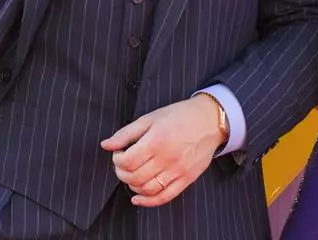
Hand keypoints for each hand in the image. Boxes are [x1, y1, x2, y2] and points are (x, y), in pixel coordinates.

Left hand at [100, 95, 227, 206]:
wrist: (210, 121)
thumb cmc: (180, 116)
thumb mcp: (151, 118)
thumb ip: (127, 133)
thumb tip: (106, 144)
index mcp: (156, 140)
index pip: (127, 161)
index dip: (117, 159)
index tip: (118, 153)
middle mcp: (167, 158)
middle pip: (134, 177)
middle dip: (121, 173)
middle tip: (123, 164)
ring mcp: (178, 171)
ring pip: (147, 189)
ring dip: (132, 186)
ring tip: (132, 175)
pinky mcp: (186, 179)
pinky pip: (164, 197)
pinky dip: (148, 202)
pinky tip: (138, 198)